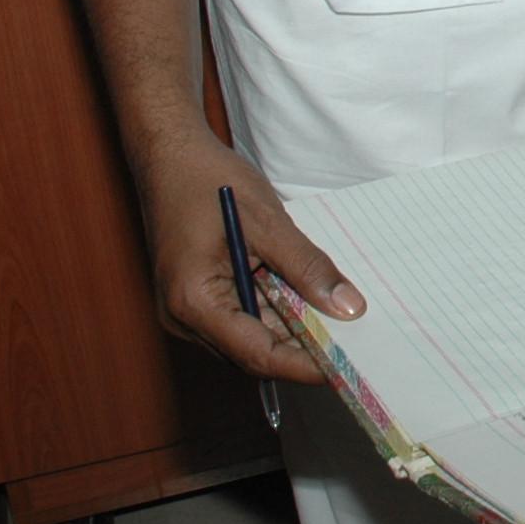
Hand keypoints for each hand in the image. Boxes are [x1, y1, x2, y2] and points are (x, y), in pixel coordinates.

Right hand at [132, 124, 359, 385]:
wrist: (168, 156)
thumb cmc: (207, 181)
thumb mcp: (268, 221)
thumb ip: (307, 268)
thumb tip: (348, 307)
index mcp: (194, 301)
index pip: (258, 353)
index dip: (305, 365)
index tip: (346, 367)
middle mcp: (184, 317)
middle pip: (254, 351)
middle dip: (303, 347)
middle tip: (355, 341)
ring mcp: (187, 311)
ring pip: (250, 337)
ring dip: (291, 328)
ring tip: (337, 317)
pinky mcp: (196, 299)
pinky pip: (241, 318)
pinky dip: (274, 311)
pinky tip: (305, 297)